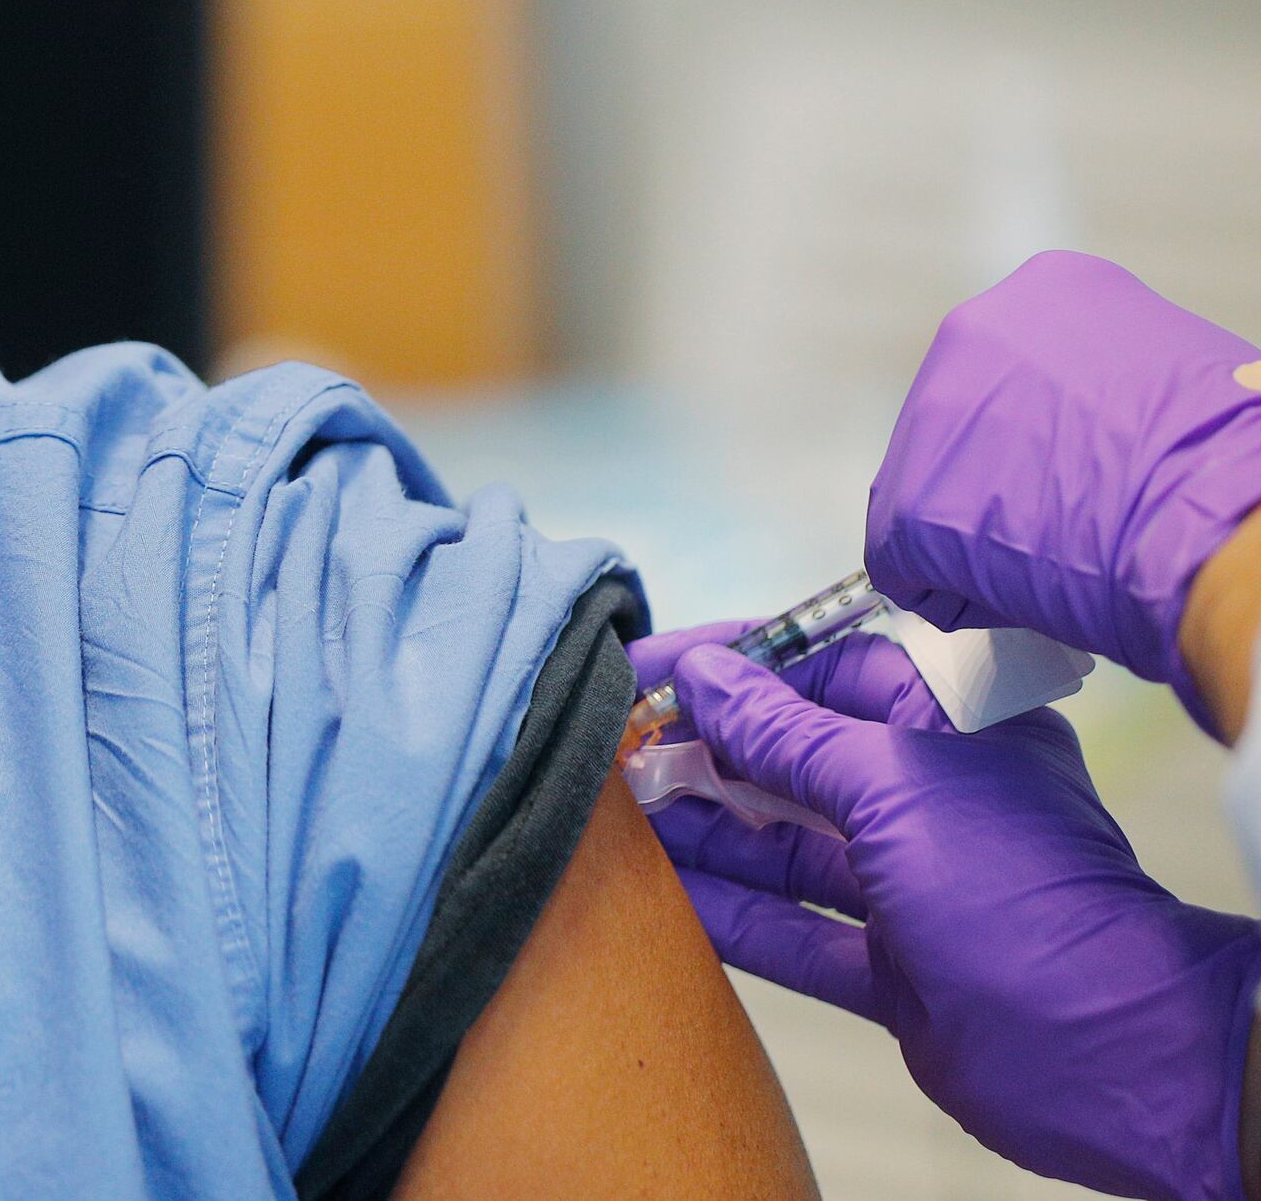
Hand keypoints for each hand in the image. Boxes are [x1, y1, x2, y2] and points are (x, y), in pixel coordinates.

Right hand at [636, 625, 1260, 1200]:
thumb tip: (706, 677)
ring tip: (616, 812)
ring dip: (703, 830)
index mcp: (951, 726)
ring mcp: (910, 885)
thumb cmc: (1017, 891)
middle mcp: (930, 797)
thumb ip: (785, 733)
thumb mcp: (889, 783)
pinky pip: (792, 929)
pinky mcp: (892, 967)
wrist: (1103, 1053)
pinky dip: (729, 912)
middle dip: (705, 751)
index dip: (734, 665)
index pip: (824, 669)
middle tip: (614, 747)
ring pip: (783, 846)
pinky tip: (660, 892)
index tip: (650, 666)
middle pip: (793, 758)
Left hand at [867, 250, 1260, 729]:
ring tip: (1051, 559)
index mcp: (1050, 290)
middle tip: (1064, 517)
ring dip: (981, 531)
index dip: (1052, 431)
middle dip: (1003, 473)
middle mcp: (975, 331)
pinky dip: (955, 589)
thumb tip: (1101, 429)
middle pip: (964, 422)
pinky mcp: (908, 504)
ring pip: (934, 489)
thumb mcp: (1176, 376)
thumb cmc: (1224, 456)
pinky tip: (1017, 597)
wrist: (1216, 521)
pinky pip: (911, 561)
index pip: (1018, 367)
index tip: (1088, 464)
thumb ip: (1114, 384)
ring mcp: (931, 417)